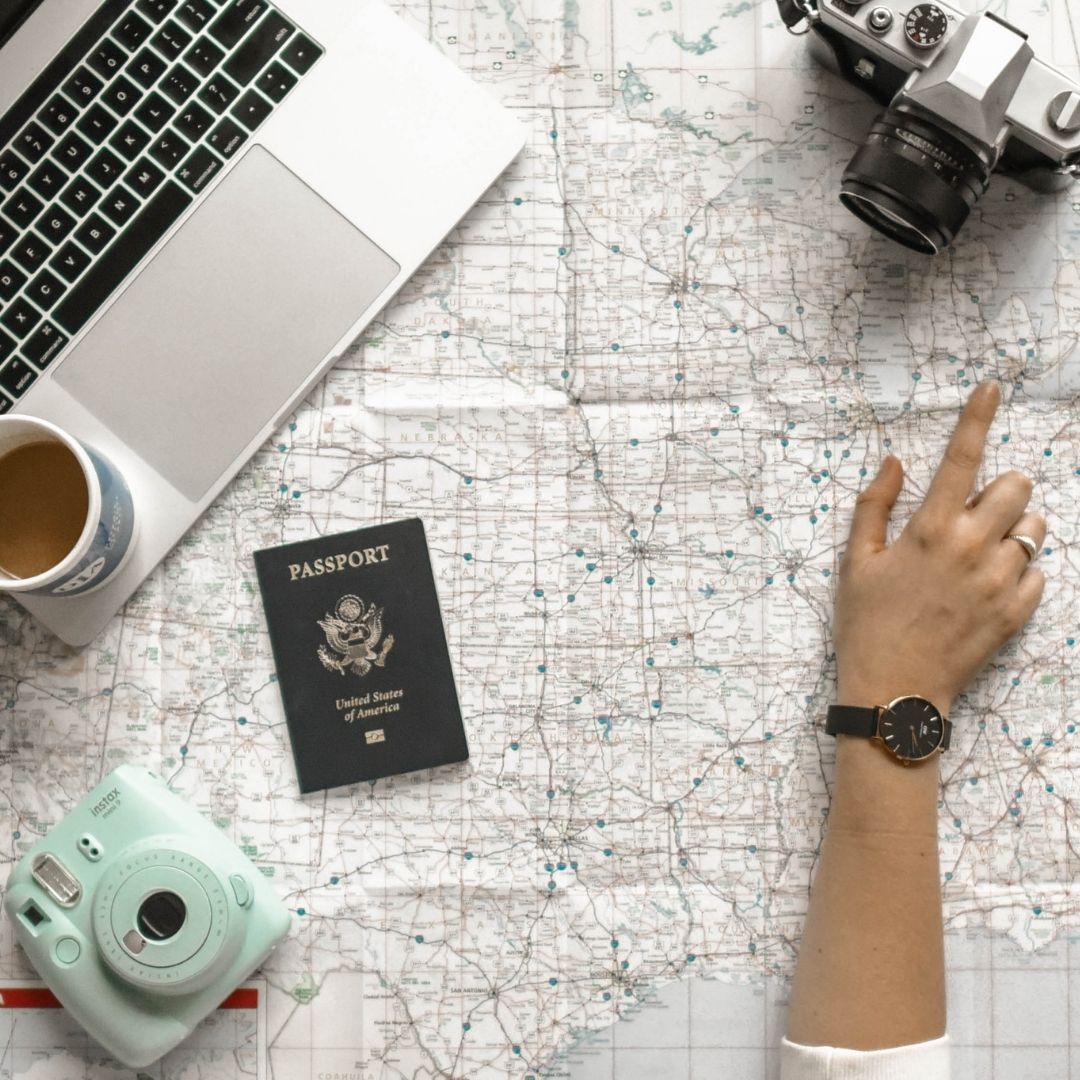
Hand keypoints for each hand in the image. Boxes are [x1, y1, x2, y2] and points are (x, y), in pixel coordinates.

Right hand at [834, 381, 1045, 716]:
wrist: (894, 692)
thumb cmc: (866, 624)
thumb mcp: (856, 562)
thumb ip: (875, 505)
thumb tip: (897, 461)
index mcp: (928, 530)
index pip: (962, 458)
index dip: (978, 416)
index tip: (993, 387)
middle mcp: (971, 548)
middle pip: (1017, 487)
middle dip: (1001, 490)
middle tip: (974, 513)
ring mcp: (998, 582)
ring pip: (1034, 529)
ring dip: (1014, 530)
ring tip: (982, 554)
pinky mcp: (1016, 613)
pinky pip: (1039, 574)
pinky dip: (1019, 572)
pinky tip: (987, 588)